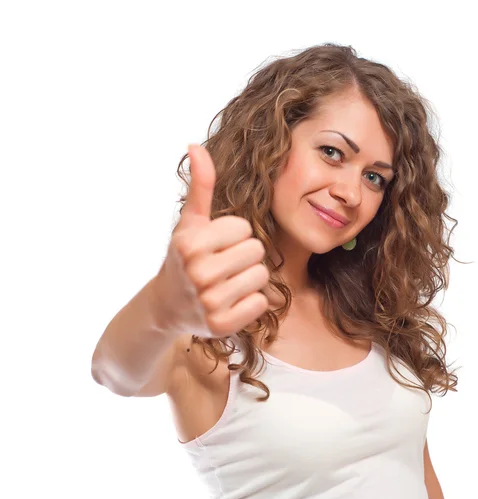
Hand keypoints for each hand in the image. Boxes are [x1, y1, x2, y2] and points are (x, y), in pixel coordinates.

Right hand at [154, 144, 269, 336]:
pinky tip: (230, 301)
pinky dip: (251, 302)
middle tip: (223, 266)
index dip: (234, 235)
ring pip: (261, 276)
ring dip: (249, 278)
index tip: (216, 246)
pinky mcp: (221, 326)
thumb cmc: (184, 258)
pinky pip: (261, 303)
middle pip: (257, 251)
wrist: (167, 305)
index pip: (244, 228)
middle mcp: (197, 273)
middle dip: (244, 256)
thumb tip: (196, 145)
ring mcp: (208, 302)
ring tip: (227, 282)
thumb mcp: (189, 222)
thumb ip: (200, 186)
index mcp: (190, 244)